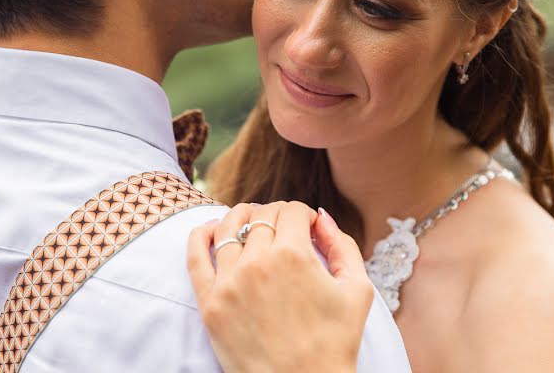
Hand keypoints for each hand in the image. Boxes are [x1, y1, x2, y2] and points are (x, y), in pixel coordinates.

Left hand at [187, 201, 373, 372]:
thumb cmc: (335, 343)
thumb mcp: (358, 290)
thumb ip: (342, 244)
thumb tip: (321, 216)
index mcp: (294, 255)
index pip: (292, 210)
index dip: (304, 215)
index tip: (308, 228)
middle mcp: (257, 263)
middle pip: (262, 215)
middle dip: (278, 216)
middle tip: (286, 230)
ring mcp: (229, 283)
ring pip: (228, 228)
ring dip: (242, 218)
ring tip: (251, 223)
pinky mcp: (210, 304)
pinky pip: (196, 256)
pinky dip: (201, 236)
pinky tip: (212, 230)